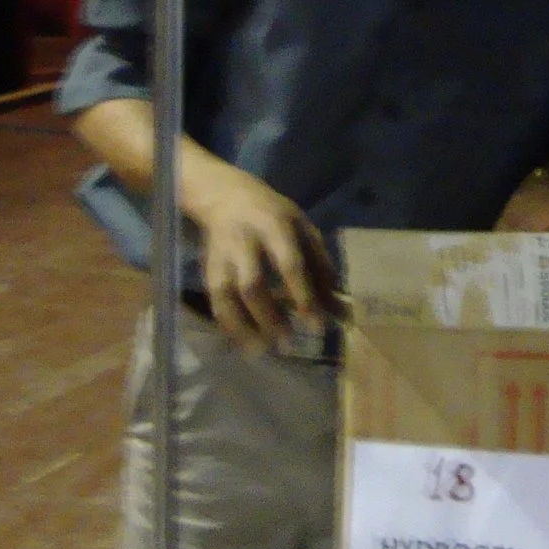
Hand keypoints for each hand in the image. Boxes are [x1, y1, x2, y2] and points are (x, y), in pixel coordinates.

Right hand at [183, 160, 337, 351]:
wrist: (225, 197)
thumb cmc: (274, 215)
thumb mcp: (304, 229)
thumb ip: (322, 269)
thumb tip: (341, 309)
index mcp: (274, 226)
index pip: (289, 264)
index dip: (303, 296)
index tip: (317, 326)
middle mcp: (244, 241)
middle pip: (252, 284)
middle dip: (269, 317)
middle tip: (288, 344)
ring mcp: (222, 256)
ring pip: (227, 295)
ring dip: (242, 325)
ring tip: (261, 351)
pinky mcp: (207, 268)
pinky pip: (215, 300)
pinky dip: (227, 324)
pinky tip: (242, 344)